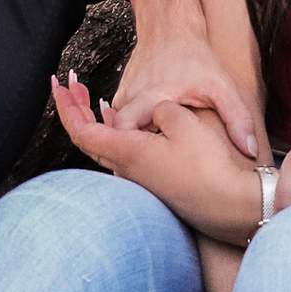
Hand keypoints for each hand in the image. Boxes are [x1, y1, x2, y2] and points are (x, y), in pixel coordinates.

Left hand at [52, 74, 260, 240]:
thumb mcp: (184, 122)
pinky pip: (124, 154)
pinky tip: (124, 123)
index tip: (59, 85)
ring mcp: (141, 180)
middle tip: (70, 85)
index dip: (66, 107)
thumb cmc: (208, 166)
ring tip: (90, 97)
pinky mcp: (156, 184)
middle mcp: (127, 171)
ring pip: (107, 147)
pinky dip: (115, 132)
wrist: (231, 206)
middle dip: (75, 110)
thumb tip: (154, 113)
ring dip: (95, 120)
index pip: (81, 132)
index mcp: (128, 153)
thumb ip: (160, 110)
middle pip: (88, 140)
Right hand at [107, 34, 257, 158]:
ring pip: (118, 132)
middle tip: (157, 173)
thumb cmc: (196, 58)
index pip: (127, 131)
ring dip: (135, 146)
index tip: (156, 171)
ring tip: (157, 161)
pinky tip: (152, 143)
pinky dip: (133, 135)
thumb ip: (237, 118)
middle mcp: (132, 96)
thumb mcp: (221, 86)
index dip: (136, 154)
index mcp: (154, 95)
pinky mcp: (120, 98)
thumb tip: (250, 150)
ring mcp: (122, 96)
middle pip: (119, 138)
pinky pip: (121, 124)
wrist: (170, 30)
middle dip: (134, 156)